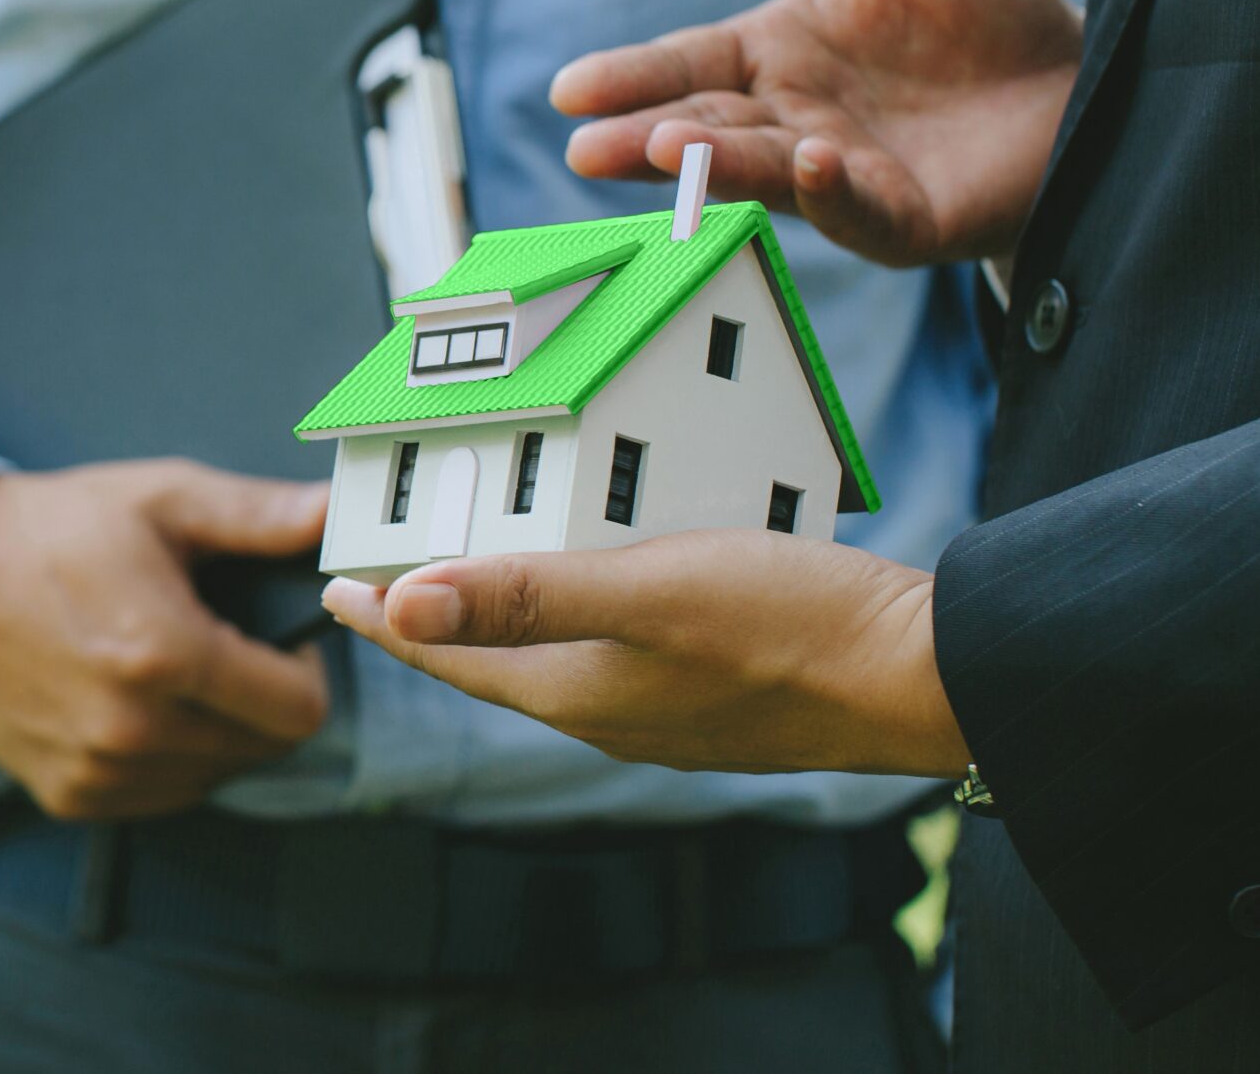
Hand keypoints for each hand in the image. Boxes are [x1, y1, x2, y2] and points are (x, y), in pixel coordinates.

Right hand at [0, 460, 330, 819]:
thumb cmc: (58, 532)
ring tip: (179, 669)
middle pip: (264, 748)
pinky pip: (164, 793)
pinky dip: (170, 756)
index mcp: (163, 654)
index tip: (279, 639)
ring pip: (217, 775)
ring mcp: (96, 771)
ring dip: (219, 731)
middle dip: (263, 699)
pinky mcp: (70, 795)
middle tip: (226, 646)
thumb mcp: (165, 500)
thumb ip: (259, 517)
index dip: (303, 669)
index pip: (298, 711)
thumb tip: (334, 517)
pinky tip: (141, 701)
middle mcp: (129, 729)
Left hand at [320, 529, 967, 778]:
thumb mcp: (644, 590)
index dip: (391, 618)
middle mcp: (613, 711)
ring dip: (522, 599)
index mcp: (578, 692)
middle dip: (447, 608)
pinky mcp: (721, 683)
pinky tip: (620, 560)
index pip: (453, 654)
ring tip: (498, 547)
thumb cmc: (789, 628)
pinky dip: (598, 596)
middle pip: (501, 655)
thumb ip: (525, 595)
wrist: (921, 673)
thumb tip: (405, 605)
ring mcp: (669, 705)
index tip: (338, 589)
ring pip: (566, 647)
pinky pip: (630, 636)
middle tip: (404, 560)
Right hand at [552, 0, 1085, 267]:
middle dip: (646, 139)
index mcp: (776, 56)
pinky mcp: (909, 219)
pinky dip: (835, 193)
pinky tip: (815, 161)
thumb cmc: (982, 7)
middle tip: (587, 145)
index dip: (630, 76)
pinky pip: (862, 213)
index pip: (684, 65)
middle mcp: (794, 122)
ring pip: (768, 174)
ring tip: (665, 149)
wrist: (1086, 74)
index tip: (569, 88)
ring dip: (718, 165)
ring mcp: (848, 177)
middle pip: (706, 129)